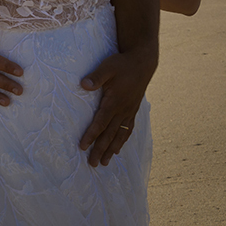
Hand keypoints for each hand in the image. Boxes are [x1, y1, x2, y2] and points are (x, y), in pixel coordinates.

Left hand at [78, 47, 156, 166]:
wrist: (142, 62)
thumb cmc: (122, 64)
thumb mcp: (107, 67)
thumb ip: (96, 77)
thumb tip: (83, 85)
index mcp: (114, 102)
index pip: (100, 123)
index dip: (91, 135)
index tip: (82, 147)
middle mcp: (123, 110)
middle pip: (110, 134)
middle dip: (100, 149)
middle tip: (92, 164)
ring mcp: (129, 111)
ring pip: (120, 135)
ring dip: (111, 149)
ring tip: (105, 162)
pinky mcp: (133, 110)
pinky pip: (128, 129)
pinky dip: (123, 140)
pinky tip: (118, 148)